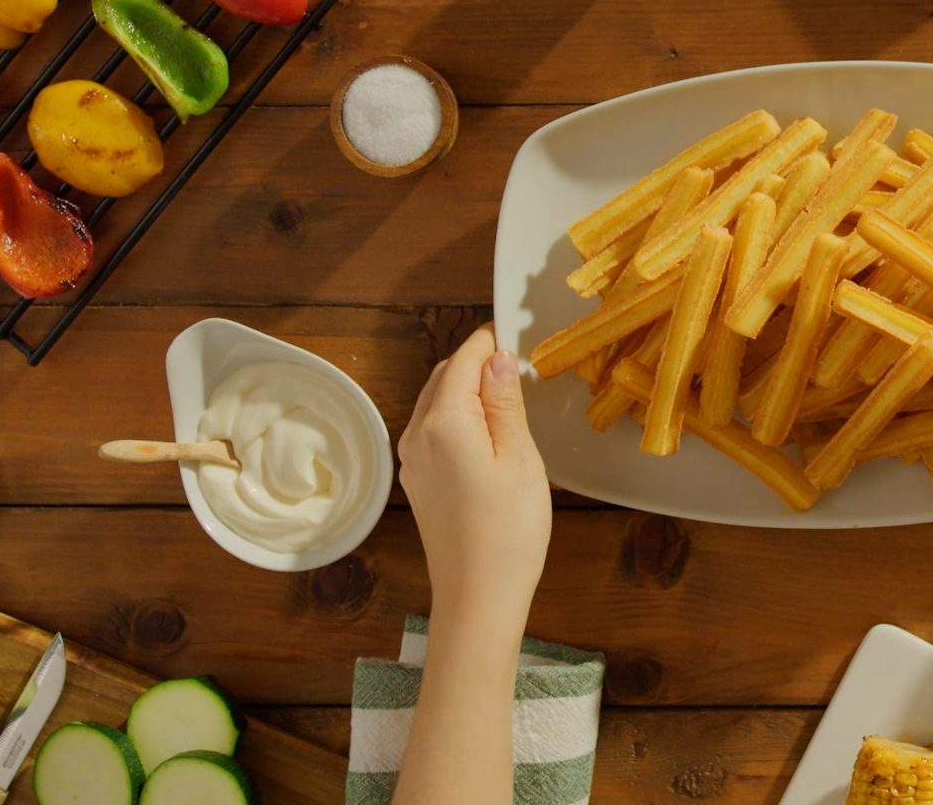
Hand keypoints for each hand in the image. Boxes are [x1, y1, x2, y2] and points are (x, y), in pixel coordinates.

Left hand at [398, 324, 551, 616]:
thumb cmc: (509, 528)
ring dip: (467, 392)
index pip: (463, 359)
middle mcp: (416, 434)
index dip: (490, 342)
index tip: (517, 335)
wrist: (478, 597)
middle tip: (519, 368)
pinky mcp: (417, 483)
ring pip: (437, 404)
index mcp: (443, 421)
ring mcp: (412, 461)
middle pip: (444, 377)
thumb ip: (505, 402)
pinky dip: (458, 419)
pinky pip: (434, 432)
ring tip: (509, 401)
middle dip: (477, 364)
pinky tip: (488, 436)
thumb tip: (497, 357)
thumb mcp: (520, 457)